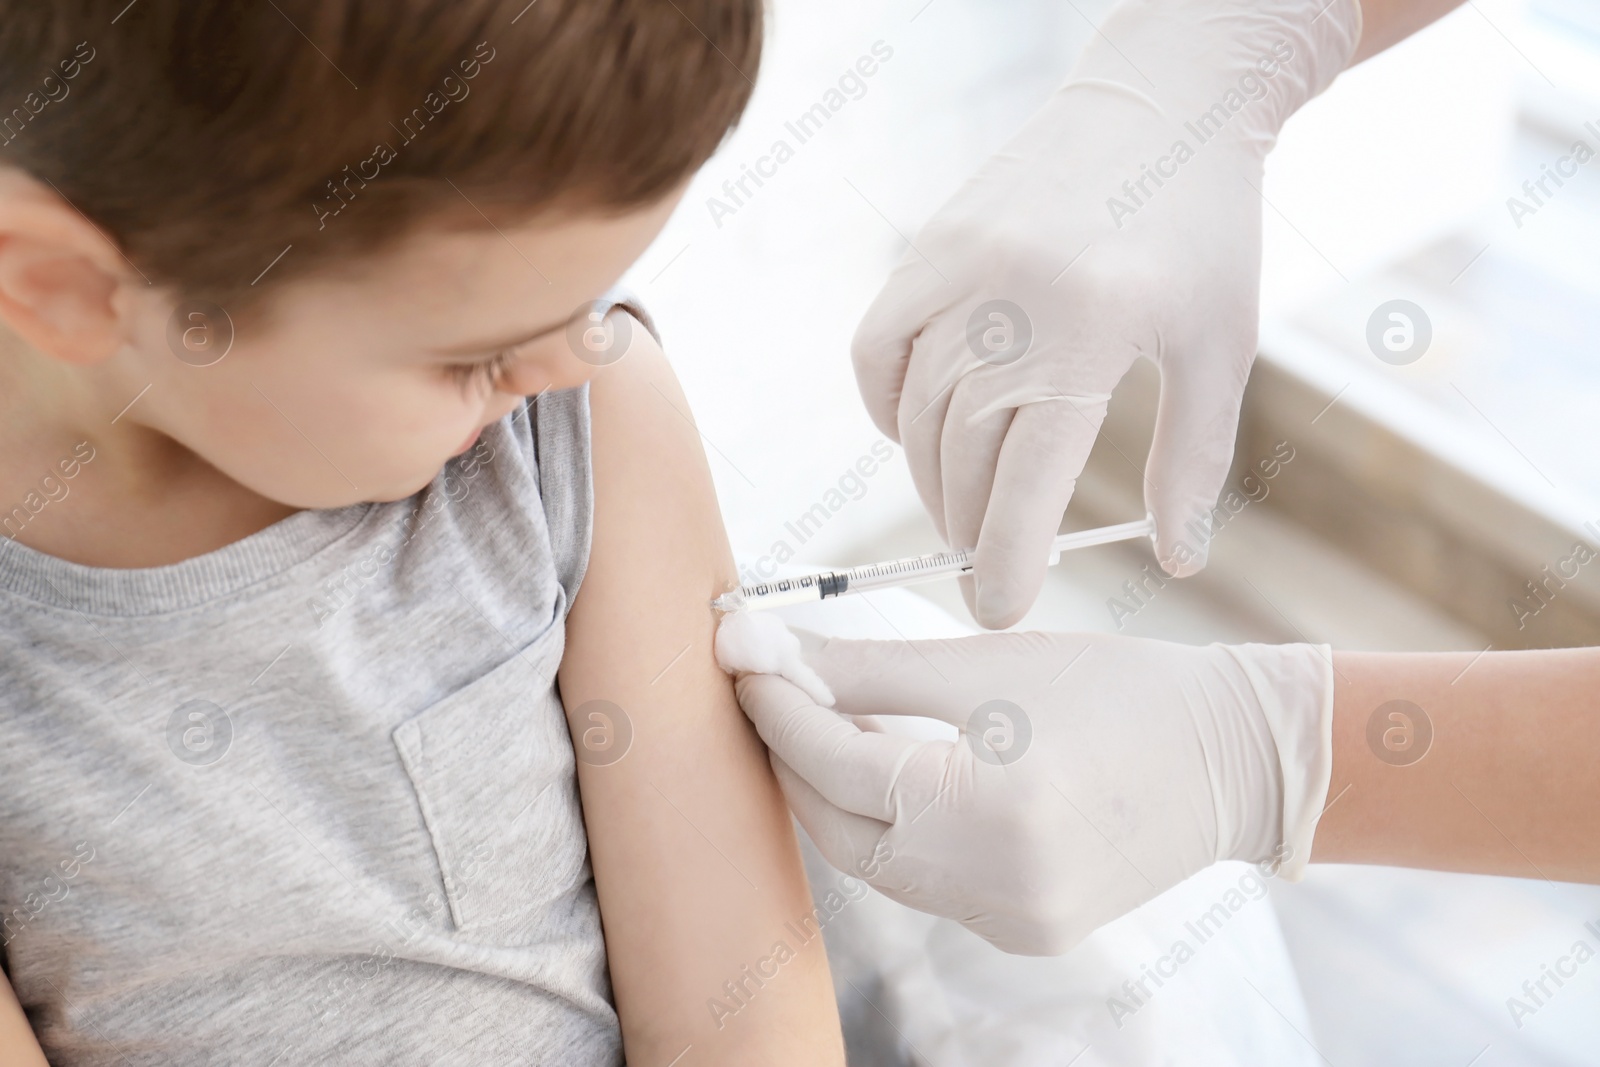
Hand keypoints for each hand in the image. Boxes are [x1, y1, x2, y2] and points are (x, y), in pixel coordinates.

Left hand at [735, 627, 1332, 954]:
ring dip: (834, 791)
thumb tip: (759, 649)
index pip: (837, 762)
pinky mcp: (1020, 932)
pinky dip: (887, 824)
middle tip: (764, 682)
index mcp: (991, 813)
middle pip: (840, 823)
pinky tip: (879, 768)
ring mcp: (1008, 924)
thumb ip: (865, 666)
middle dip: (791, 751)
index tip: (736, 651)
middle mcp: (995, 889)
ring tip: (816, 716)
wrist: (1236, 758)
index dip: (775, 703)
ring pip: (873, 858)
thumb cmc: (1119, 691)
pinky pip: (919, 878)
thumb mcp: (988, 664)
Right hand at [852, 0, 1360, 626]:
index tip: (997, 612)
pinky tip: (918, 433)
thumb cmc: (1205, 231)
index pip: (1026, 477)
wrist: (1164, 100)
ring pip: (915, 410)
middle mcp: (1012, 297)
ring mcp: (959, 265)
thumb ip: (1194, 460)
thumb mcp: (1222, 345)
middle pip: (960, 452)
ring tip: (963, 509)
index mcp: (1094, 328)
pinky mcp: (929, 244)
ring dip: (931, 477)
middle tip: (986, 560)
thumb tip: (1177, 560)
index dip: (1005, 558)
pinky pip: (877, 348)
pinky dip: (886, 404)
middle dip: (968, 524)